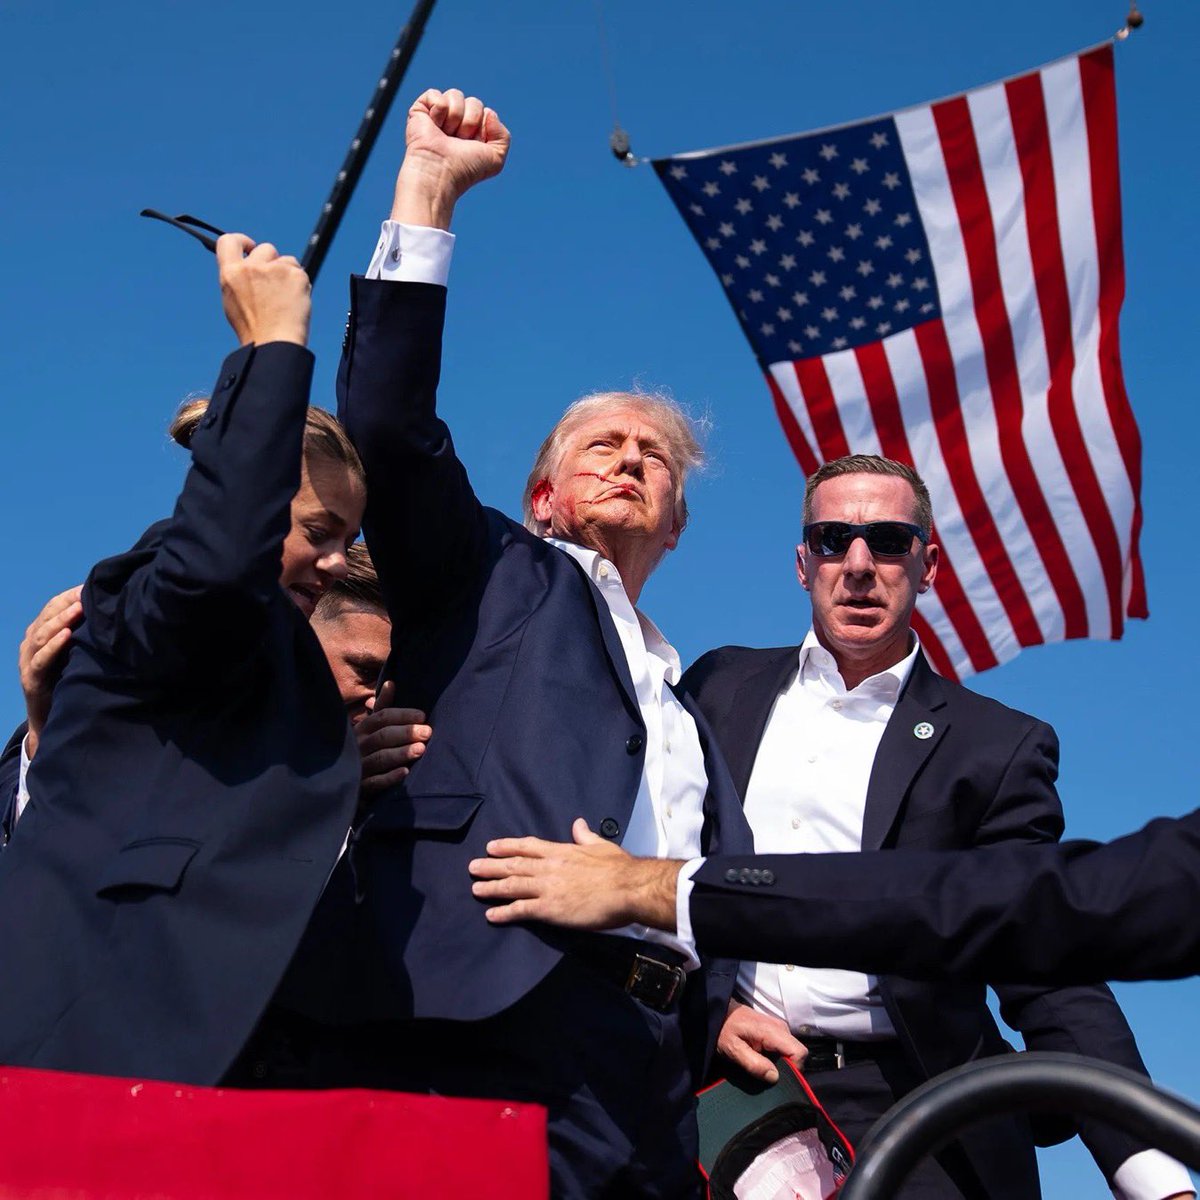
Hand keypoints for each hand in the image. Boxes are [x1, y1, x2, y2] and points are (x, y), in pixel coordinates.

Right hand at [19, 585, 83, 758]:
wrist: (51, 718)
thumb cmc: (68, 680)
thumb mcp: (76, 653)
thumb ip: (86, 635)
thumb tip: (113, 615)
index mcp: (41, 634)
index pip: (53, 607)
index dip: (69, 596)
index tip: (90, 585)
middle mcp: (31, 644)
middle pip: (46, 616)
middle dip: (66, 603)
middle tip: (86, 593)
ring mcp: (29, 661)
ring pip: (41, 634)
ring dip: (60, 620)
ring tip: (78, 608)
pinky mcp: (32, 679)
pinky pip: (41, 659)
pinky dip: (54, 645)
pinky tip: (67, 635)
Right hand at [216, 234, 310, 346]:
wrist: (274, 342)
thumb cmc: (254, 329)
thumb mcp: (233, 301)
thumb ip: (238, 278)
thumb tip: (245, 263)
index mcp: (231, 273)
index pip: (228, 241)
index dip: (241, 240)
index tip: (250, 247)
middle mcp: (251, 267)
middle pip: (266, 248)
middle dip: (272, 261)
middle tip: (275, 284)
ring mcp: (274, 270)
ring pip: (286, 260)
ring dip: (287, 273)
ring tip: (284, 298)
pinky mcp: (295, 275)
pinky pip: (300, 271)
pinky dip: (300, 284)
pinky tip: (294, 301)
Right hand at [356, 681, 430, 796]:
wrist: (342, 781)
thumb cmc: (364, 748)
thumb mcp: (370, 727)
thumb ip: (382, 707)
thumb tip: (391, 682)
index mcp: (361, 729)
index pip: (381, 717)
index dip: (402, 715)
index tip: (422, 716)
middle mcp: (359, 746)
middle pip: (383, 736)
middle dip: (406, 733)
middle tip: (427, 732)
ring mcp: (359, 767)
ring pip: (380, 758)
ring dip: (401, 753)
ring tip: (421, 749)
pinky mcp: (361, 788)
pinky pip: (375, 783)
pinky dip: (390, 777)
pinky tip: (405, 772)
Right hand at [390, 87, 510, 229]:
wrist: (440, 171)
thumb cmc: (465, 169)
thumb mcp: (496, 159)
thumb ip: (504, 136)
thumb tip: (489, 113)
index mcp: (473, 132)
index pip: (486, 113)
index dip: (483, 127)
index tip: (473, 145)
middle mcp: (457, 122)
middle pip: (474, 102)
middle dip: (470, 122)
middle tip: (458, 141)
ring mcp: (439, 115)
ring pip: (456, 94)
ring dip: (455, 117)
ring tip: (445, 135)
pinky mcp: (421, 109)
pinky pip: (436, 94)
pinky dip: (438, 110)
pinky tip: (433, 126)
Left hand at [470, 818, 682, 929]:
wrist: (628, 888)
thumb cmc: (619, 867)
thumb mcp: (601, 845)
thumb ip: (585, 836)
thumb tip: (578, 824)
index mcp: (561, 851)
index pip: (527, 845)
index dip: (507, 846)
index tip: (491, 847)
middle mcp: (549, 867)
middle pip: (514, 865)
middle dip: (491, 866)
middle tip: (473, 868)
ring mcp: (548, 888)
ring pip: (512, 885)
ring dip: (492, 887)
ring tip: (475, 889)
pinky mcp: (550, 909)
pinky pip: (521, 910)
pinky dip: (505, 912)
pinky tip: (492, 915)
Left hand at [717, 999, 807, 1083]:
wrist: (719, 1012)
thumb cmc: (724, 1030)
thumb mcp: (733, 1049)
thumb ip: (754, 1064)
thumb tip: (775, 1077)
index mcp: (772, 1031)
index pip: (799, 1052)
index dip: (795, 1070)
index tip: (780, 1079)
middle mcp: (781, 1027)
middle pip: (798, 1052)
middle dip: (789, 1068)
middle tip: (770, 1076)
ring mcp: (779, 1027)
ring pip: (792, 1050)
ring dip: (783, 1063)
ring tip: (765, 1068)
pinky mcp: (776, 1030)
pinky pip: (786, 1047)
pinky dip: (779, 1057)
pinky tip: (764, 1060)